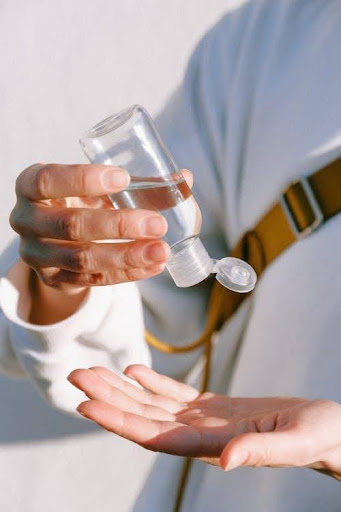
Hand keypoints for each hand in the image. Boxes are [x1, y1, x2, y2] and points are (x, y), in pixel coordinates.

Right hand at [10, 164, 190, 322]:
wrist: (54, 237)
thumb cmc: (78, 200)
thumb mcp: (94, 186)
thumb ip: (134, 182)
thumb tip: (185, 178)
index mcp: (30, 188)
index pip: (47, 181)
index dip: (83, 179)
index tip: (124, 178)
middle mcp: (26, 221)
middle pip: (71, 225)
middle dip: (118, 225)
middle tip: (156, 223)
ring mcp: (38, 255)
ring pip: (82, 259)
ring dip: (126, 256)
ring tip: (161, 251)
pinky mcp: (55, 280)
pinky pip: (92, 280)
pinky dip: (126, 274)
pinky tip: (153, 267)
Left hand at [68, 365, 340, 479]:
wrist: (329, 431)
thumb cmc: (319, 437)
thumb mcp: (297, 442)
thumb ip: (261, 452)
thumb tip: (225, 461)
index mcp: (214, 445)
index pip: (154, 435)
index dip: (119, 421)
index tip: (87, 405)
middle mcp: (202, 435)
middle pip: (144, 415)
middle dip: (108, 398)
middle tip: (76, 376)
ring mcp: (206, 420)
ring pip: (154, 402)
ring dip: (122, 388)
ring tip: (94, 371)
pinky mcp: (216, 408)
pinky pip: (176, 394)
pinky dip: (153, 382)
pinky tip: (135, 371)